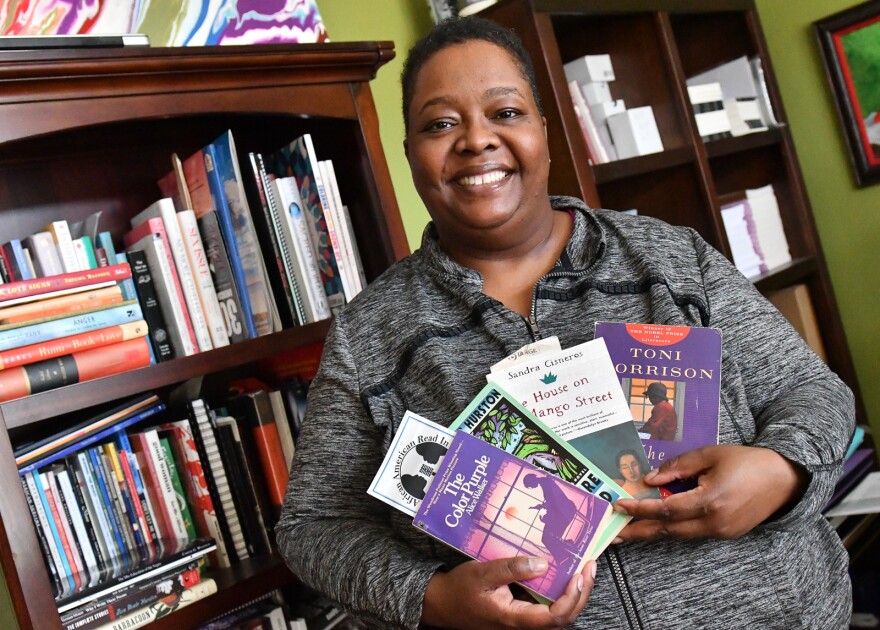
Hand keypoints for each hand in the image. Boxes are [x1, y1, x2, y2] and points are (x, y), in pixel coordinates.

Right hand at [422, 556, 595, 628]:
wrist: (443, 604)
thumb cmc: (460, 590)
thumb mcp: (483, 573)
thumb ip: (513, 568)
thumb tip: (543, 564)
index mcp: (515, 618)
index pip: (556, 616)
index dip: (573, 597)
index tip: (580, 574)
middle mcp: (523, 625)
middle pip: (564, 618)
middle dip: (582, 593)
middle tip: (590, 566)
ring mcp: (524, 622)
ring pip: (559, 615)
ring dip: (575, 594)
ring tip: (583, 569)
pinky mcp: (522, 615)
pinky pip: (548, 608)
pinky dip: (562, 592)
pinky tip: (564, 575)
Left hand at [613, 445, 808, 541]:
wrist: (784, 479)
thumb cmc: (746, 461)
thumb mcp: (709, 455)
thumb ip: (677, 467)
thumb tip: (649, 479)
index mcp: (710, 500)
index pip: (666, 509)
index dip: (640, 509)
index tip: (619, 506)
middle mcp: (715, 522)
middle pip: (669, 530)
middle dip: (639, 532)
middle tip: (613, 534)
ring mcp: (721, 532)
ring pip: (680, 534)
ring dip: (653, 531)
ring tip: (629, 531)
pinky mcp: (726, 534)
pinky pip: (692, 532)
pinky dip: (673, 528)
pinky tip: (657, 523)